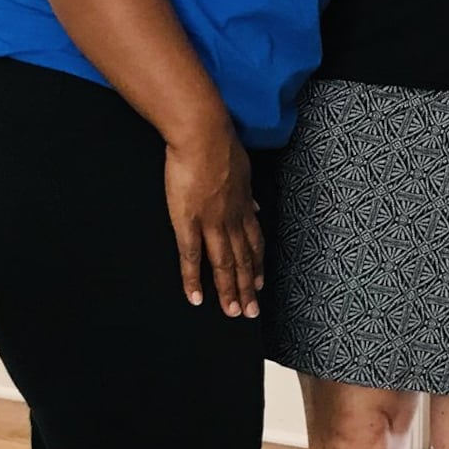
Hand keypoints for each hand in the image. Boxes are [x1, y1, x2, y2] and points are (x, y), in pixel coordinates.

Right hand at [163, 120, 263, 318]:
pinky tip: (195, 298)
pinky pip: (191, 257)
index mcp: (243, 206)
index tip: (260, 284)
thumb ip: (247, 194)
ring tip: (232, 313)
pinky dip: (194, 280)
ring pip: (223, 264)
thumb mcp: (243, 170)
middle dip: (248, 287)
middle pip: (242, 259)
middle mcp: (231, 219)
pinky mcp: (188, 222)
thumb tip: (255, 207)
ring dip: (229, 291)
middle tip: (252, 312)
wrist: (203, 135)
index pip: (254, 242)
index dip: (257, 265)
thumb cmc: (221, 146)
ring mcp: (211, 222)